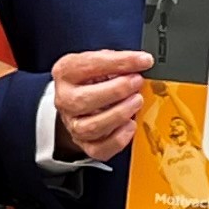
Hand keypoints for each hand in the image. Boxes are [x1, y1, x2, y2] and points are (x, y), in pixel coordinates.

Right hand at [50, 48, 151, 162]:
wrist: (81, 103)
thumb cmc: (93, 81)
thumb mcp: (101, 63)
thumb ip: (117, 62)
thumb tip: (142, 62)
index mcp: (66, 72)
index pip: (89, 65)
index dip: (120, 62)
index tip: (143, 60)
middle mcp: (65, 99)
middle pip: (84, 99)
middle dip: (117, 90)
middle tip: (137, 82)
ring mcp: (73, 124)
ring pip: (91, 126)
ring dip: (119, 113)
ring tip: (136, 101)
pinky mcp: (85, 144)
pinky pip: (99, 148)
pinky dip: (118, 139)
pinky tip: (130, 125)